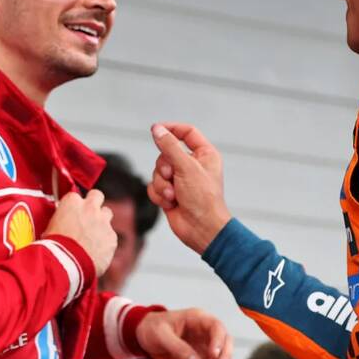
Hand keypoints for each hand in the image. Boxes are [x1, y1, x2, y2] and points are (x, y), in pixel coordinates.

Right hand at [45, 189, 115, 276]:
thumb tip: (63, 223)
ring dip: (102, 221)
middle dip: (94, 203)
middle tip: (89, 216)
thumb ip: (61, 220)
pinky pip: (111, 236)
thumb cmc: (54, 247)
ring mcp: (103, 222)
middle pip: (97, 196)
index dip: (75, 206)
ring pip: (107, 214)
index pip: (76, 196)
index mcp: (72, 202)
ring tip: (93, 236)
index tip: (73, 214)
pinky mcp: (112, 237)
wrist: (66, 265)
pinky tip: (96, 252)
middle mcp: (90, 208)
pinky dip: (105, 242)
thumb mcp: (49, 228)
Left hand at [136, 308, 231, 358]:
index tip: (214, 355)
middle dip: (225, 357)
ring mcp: (205, 345)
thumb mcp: (161, 335)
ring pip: (221, 358)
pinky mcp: (202, 357)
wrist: (144, 335)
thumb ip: (178, 348)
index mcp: (197, 319)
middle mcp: (205, 331)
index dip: (219, 340)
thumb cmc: (152, 328)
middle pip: (225, 342)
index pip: (216, 327)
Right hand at [148, 123, 231, 253]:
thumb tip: (157, 130)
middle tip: (171, 176)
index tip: (156, 129)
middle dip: (164, 167)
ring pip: (157, 171)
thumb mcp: (186, 168)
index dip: (171, 129)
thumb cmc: (203, 200)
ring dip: (162, 184)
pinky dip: (159, 195)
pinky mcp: (170, 193)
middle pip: (166, 153)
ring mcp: (180, 180)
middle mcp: (192, 165)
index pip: (187, 133)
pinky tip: (170, 203)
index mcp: (204, 154)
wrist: (201, 229)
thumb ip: (169, 146)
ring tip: (173, 195)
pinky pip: (154, 186)